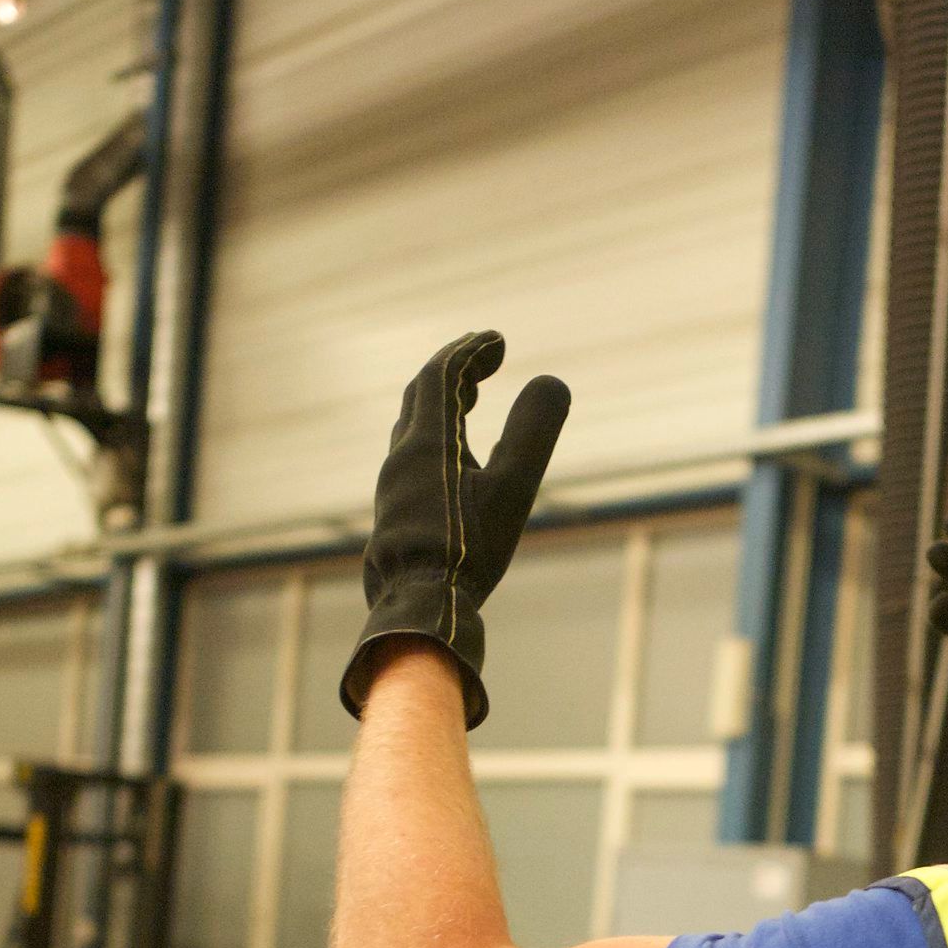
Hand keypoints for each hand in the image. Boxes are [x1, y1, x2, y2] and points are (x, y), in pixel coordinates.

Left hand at [341, 331, 570, 726]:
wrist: (417, 607)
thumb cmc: (468, 551)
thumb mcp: (512, 489)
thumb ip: (533, 434)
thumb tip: (553, 383)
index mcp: (426, 443)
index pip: (441, 375)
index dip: (470, 351)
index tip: (498, 340)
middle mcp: (401, 457)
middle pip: (422, 396)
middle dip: (455, 370)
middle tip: (486, 361)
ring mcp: (393, 486)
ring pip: (413, 428)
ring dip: (443, 404)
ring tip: (471, 398)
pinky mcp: (394, 513)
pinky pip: (412, 457)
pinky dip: (437, 437)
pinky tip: (455, 462)